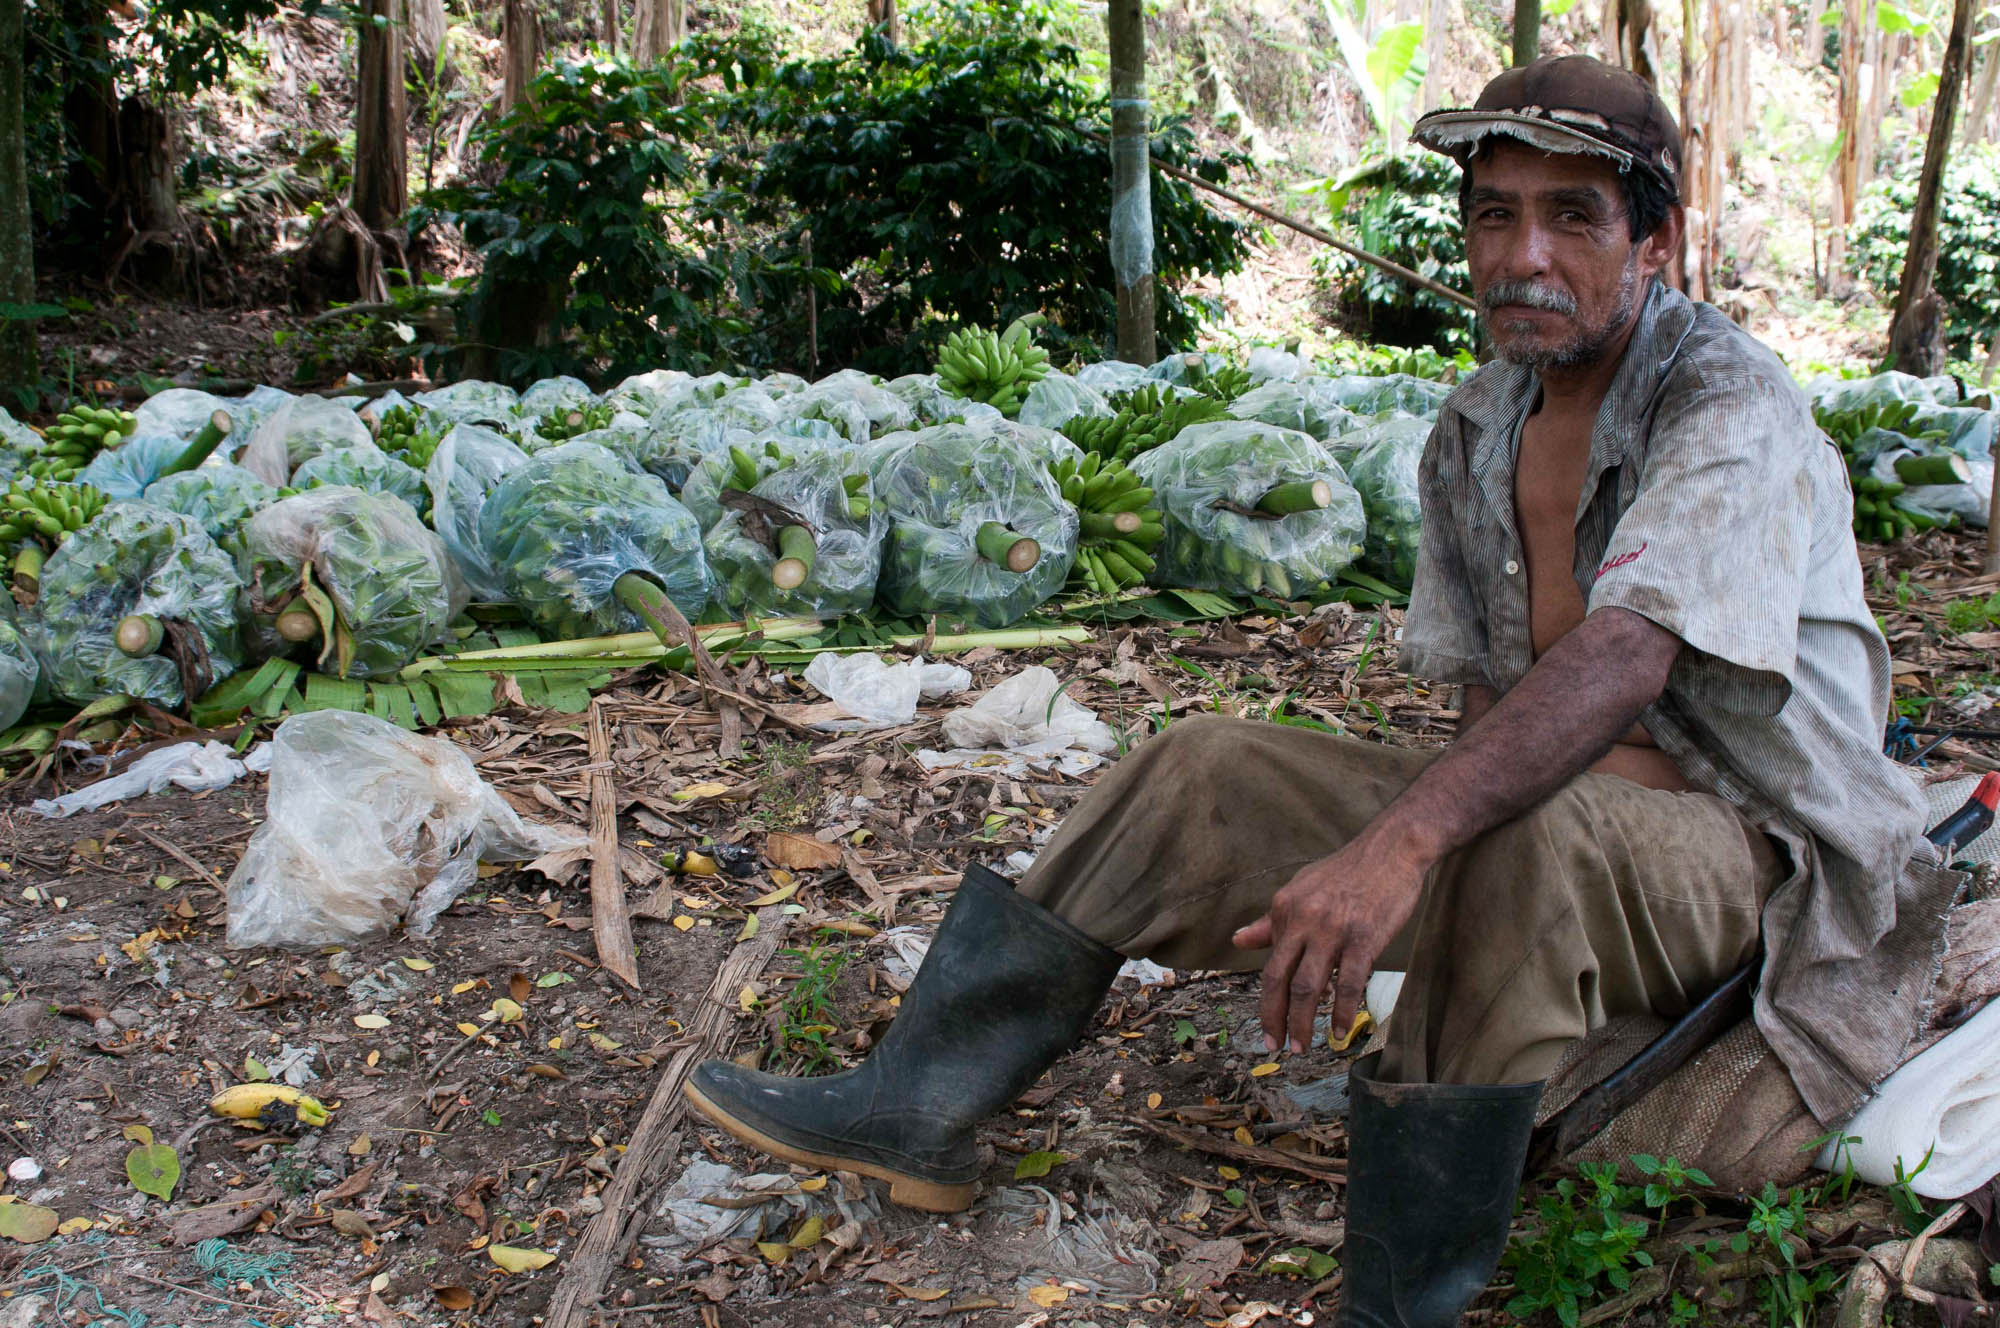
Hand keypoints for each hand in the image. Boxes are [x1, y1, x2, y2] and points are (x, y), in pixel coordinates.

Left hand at [1230, 826, 1429, 1054]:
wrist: (1392, 848)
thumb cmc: (1347, 872)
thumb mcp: (1301, 890)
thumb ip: (1271, 921)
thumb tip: (1238, 940)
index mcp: (1285, 909)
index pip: (1270, 964)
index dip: (1267, 1001)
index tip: (1269, 1028)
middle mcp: (1303, 920)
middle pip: (1280, 979)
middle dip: (1274, 1019)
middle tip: (1276, 1048)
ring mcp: (1333, 929)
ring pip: (1309, 986)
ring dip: (1303, 1023)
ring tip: (1303, 1047)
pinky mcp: (1364, 937)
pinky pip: (1349, 983)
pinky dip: (1343, 1012)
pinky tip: (1340, 1031)